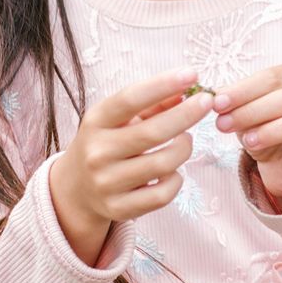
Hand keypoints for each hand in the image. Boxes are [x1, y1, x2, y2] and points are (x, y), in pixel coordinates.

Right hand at [50, 68, 213, 261]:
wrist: (76, 188)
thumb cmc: (107, 142)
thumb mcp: (120, 119)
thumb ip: (153, 104)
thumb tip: (188, 89)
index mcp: (95, 122)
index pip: (130, 99)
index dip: (163, 85)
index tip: (191, 73)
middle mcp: (97, 153)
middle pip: (153, 132)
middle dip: (187, 114)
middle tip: (206, 103)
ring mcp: (106, 183)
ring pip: (164, 164)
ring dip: (184, 148)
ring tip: (185, 140)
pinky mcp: (118, 209)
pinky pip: (163, 194)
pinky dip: (177, 179)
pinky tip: (174, 171)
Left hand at [212, 64, 281, 212]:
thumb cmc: (266, 132)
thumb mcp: (247, 116)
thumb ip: (235, 105)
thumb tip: (213, 96)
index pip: (272, 77)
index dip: (243, 90)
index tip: (217, 103)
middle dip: (252, 111)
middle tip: (224, 125)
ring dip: (274, 130)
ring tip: (248, 141)